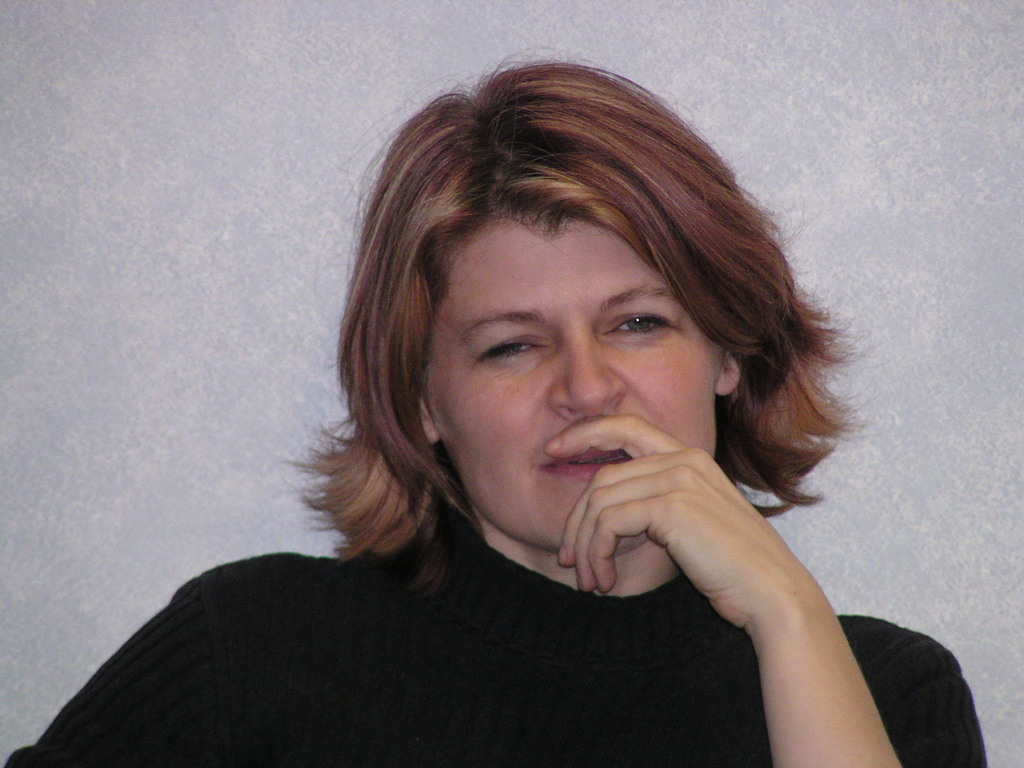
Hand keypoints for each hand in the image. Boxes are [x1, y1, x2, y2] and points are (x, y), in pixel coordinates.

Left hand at [551, 414, 818, 631]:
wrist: (772, 593)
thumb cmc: (732, 568)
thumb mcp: (691, 523)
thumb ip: (656, 504)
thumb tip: (602, 514)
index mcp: (690, 456)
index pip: (625, 426)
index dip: (584, 433)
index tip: (553, 450)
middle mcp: (684, 458)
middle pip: (601, 477)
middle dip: (576, 522)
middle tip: (568, 560)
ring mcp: (679, 479)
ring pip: (599, 502)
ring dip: (585, 547)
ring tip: (589, 581)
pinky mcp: (672, 506)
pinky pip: (609, 523)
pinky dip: (597, 554)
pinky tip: (605, 581)